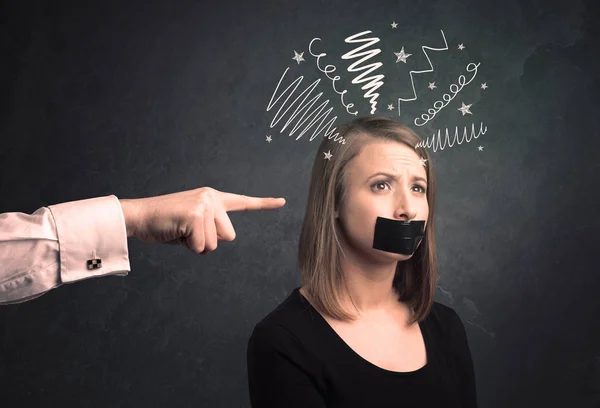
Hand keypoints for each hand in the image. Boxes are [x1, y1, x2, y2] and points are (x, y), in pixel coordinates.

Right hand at [119, 187, 285, 253]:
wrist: (139, 216)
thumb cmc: (165, 223)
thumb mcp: (192, 222)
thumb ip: (210, 227)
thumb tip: (220, 239)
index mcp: (212, 198)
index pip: (242, 202)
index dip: (264, 204)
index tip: (282, 202)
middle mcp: (211, 198)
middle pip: (228, 237)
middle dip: (208, 241)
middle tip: (186, 231)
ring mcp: (204, 205)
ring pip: (214, 244)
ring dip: (196, 245)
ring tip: (179, 231)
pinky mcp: (196, 216)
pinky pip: (201, 247)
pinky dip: (187, 247)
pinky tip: (175, 232)